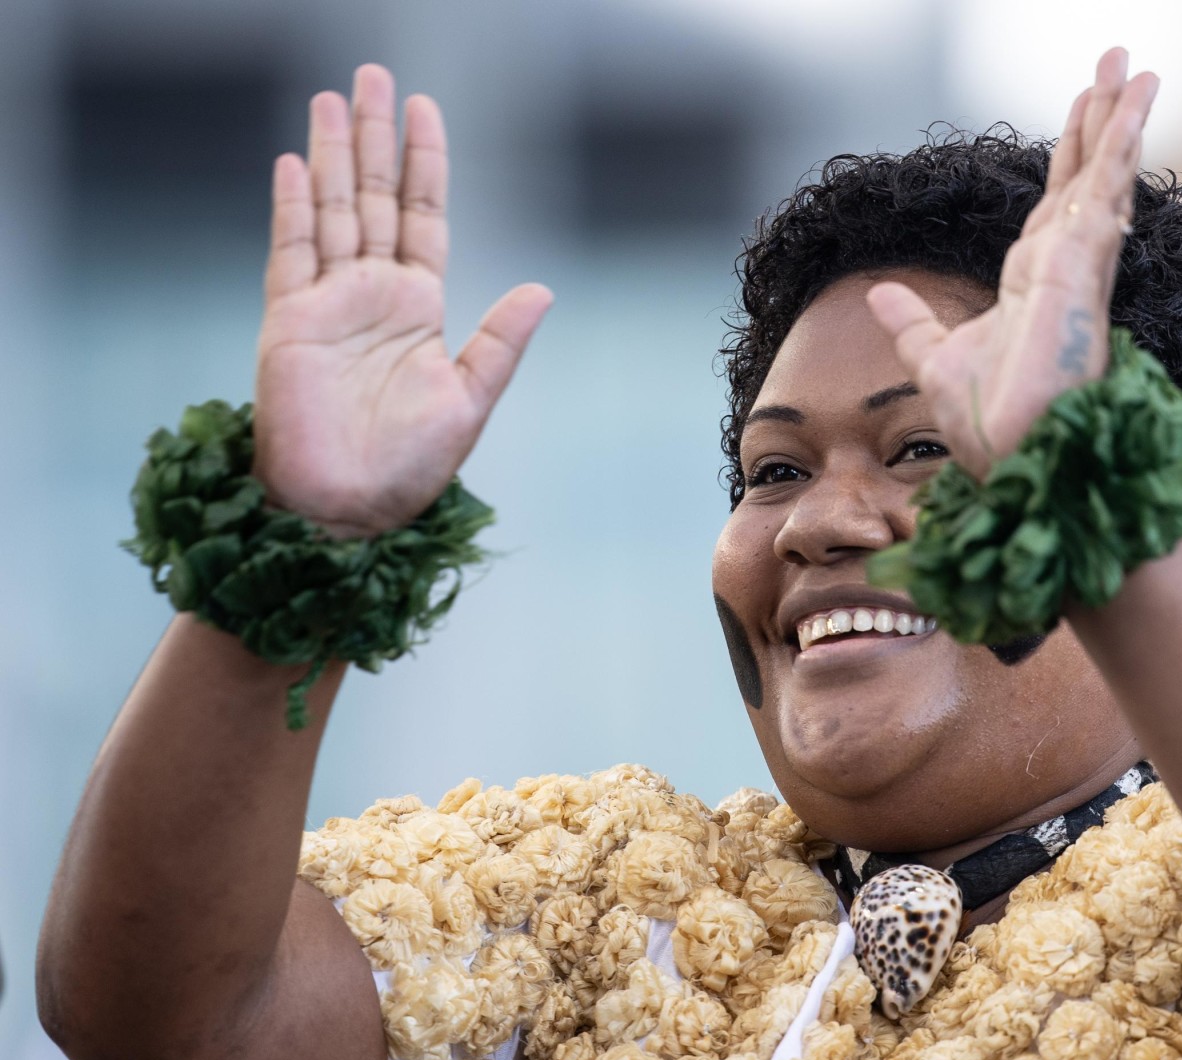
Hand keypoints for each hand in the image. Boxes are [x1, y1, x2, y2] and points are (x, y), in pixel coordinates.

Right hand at [253, 65, 552, 536]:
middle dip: (375, 138)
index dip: (424, 163)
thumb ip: (500, 342)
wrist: (348, 511)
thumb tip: (541, 288)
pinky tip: (297, 165)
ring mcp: (327, 305)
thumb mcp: (471, 400)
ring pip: (332, 211)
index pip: (422, 217)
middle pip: (374, 197)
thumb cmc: (410, 469)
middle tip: (372, 76)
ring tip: (333, 98)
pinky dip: (295, 209)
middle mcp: (371, 296)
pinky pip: (291, 254)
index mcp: (418, 309)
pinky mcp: (289, 324)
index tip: (425, 108)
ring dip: (334, 155)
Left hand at [865, 49, 1158, 475]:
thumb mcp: (934, 359)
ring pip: (1105, 175)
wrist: (1015, 456)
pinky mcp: (1085, 265)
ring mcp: (1081, 265)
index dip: (1070, 155)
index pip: (1056, 202)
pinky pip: (1106, 191)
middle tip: (1119, 65)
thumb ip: (911, 322)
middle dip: (1102, 121)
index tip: (1084, 111)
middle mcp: (1066, 268)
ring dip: (1121, 119)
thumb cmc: (989, 424)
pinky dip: (1120, 146)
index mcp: (1036, 282)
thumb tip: (880, 292)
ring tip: (1136, 68)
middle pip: (1086, 177)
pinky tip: (1132, 104)